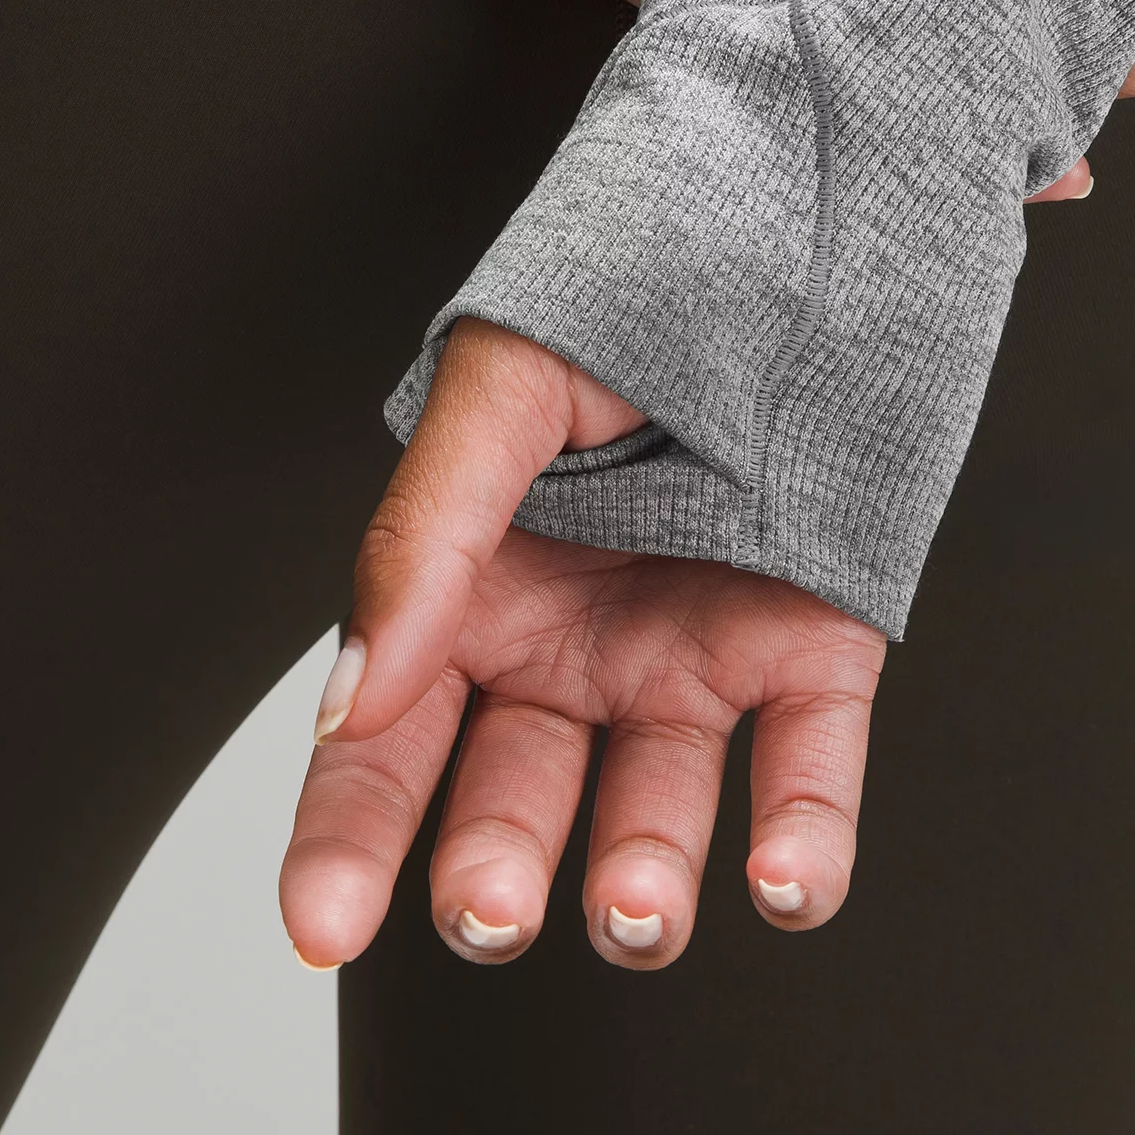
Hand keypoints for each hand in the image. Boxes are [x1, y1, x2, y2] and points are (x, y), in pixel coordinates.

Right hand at [281, 318, 883, 973]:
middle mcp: (578, 644)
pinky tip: (786, 884)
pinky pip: (808, 759)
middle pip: (514, 798)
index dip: (347, 838)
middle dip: (495, 869)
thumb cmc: (639, 276)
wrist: (799, 212)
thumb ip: (425, 535)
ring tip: (634, 909)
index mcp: (477, 590)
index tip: (323, 921)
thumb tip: (354, 692)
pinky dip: (804, 836)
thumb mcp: (504, 386)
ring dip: (643, 875)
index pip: (388, 742)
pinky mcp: (812, 643)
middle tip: (490, 908)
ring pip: (658, 803)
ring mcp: (694, 650)